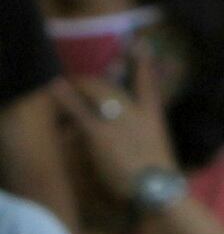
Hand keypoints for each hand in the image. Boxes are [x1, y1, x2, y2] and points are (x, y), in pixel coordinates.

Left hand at [50, 52, 174, 201]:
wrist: (158, 189)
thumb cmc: (159, 178)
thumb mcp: (158, 151)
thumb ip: (147, 136)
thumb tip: (139, 137)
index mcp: (153, 117)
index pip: (148, 83)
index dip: (144, 62)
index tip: (141, 43)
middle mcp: (136, 113)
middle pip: (112, 87)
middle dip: (92, 81)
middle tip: (78, 79)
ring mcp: (118, 121)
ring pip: (95, 92)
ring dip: (77, 85)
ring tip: (64, 82)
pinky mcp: (100, 134)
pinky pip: (78, 110)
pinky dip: (65, 97)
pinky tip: (54, 87)